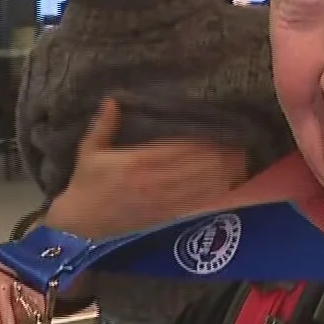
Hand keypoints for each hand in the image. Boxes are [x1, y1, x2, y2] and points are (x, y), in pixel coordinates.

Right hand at [48, 99, 249, 237]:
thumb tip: (113, 98)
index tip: (221, 131)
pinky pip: (193, 204)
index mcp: (136, 162)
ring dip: (221, 175)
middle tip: (241, 145)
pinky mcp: (164, 216)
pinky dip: (211, 195)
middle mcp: (152, 182)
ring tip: (242, 163)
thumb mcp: (89, 151)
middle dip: (219, 158)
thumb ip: (104, 125)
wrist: (81, 225)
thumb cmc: (85, 185)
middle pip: (194, 167)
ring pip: (198, 186)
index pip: (176, 149)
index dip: (201, 142)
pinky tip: (227, 186)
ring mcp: (160, 202)